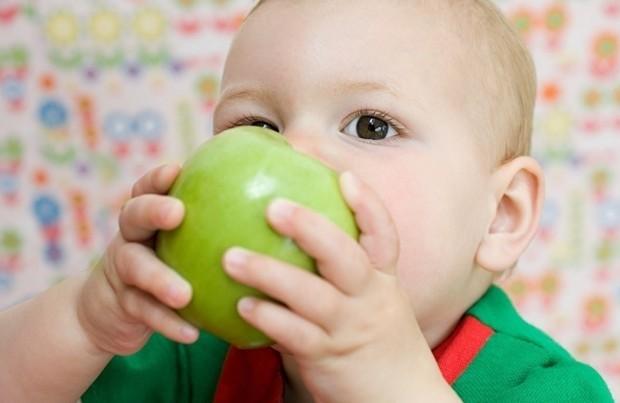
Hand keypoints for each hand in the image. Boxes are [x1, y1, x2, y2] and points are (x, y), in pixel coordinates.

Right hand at [77, 164, 198, 355]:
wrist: (111, 313)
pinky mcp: (121, 305)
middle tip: (177, 212)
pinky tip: (192, 333)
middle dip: (152, 210)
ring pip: (134, 267)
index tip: (177, 170)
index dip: (157, 178)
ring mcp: (121, 270)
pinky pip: (142, 312)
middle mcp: (131, 237)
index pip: (148, 188)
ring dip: (159, 278)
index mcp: (148, 217)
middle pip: (133, 215)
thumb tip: (270, 199)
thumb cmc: (166, 266)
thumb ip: (212, 223)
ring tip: (184, 294)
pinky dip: (167, 322)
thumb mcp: (182, 242)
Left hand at [223, 172, 458, 401]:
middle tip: (272, 206)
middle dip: (309, 227)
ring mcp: (350, 327)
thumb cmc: (376, 347)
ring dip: (269, 273)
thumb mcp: (370, 307)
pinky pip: (294, 335)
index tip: (343, 176)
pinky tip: (240, 306)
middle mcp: (370, 298)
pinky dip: (267, 318)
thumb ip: (340, 280)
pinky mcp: (330, 357)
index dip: (367, 203)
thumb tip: (293, 249)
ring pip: (311, 294)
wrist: (401, 401)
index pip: (383, 235)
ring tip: (231, 258)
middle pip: (344, 255)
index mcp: (382, 281)